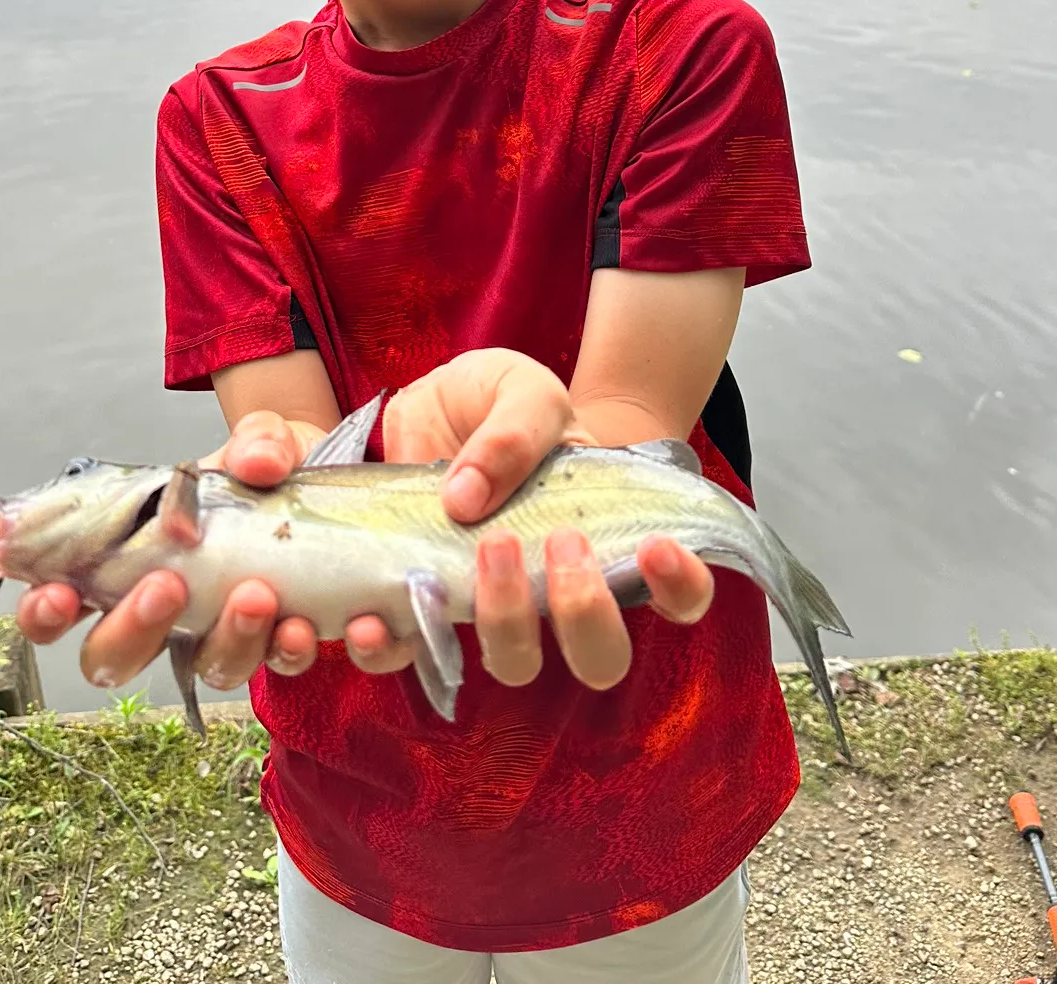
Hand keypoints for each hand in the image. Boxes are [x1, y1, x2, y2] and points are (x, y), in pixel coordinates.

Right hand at [15, 411, 328, 691]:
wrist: (335, 483)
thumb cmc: (270, 467)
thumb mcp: (259, 440)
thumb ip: (255, 443)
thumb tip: (259, 462)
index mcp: (131, 559)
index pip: (61, 603)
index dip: (45, 612)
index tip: (57, 595)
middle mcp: (168, 609)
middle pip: (116, 657)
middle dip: (131, 631)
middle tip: (165, 587)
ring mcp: (222, 630)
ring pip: (204, 669)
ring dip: (226, 641)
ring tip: (257, 595)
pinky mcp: (281, 639)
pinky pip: (281, 665)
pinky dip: (293, 651)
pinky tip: (307, 625)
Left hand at [380, 348, 717, 691]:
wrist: (437, 405)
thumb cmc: (503, 402)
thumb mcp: (521, 391)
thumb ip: (513, 433)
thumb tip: (468, 498)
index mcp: (609, 536)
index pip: (679, 597)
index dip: (682, 589)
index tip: (657, 547)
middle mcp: (558, 587)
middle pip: (601, 657)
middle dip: (585, 615)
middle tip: (561, 544)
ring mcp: (495, 605)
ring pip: (517, 664)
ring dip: (505, 620)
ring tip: (487, 547)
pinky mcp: (427, 606)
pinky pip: (415, 653)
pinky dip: (393, 647)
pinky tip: (374, 618)